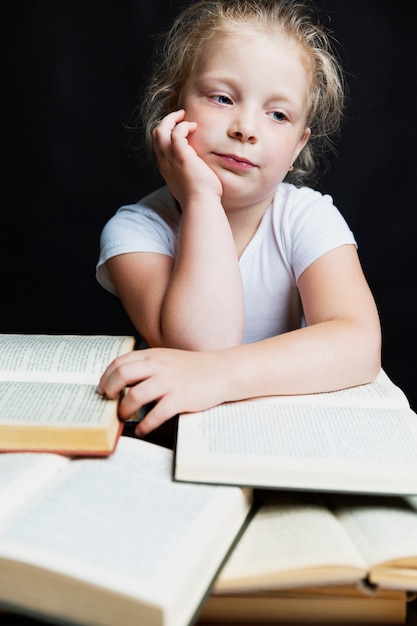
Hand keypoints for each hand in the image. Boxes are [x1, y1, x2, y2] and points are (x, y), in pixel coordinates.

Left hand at [97, 347, 226, 436]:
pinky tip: (143, 431)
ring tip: (123, 417)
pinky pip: (156, 415)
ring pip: (135, 396)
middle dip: (108, 391)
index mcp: (152, 356)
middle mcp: (158, 367)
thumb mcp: (166, 359)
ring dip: (124, 410)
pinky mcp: (180, 399)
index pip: (119, 363)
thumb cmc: (193, 368)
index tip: (102, 389)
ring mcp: (169, 382)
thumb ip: (147, 366)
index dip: (106, 377)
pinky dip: (145, 426)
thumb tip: (122, 381)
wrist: (221, 371)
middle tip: (108, 402)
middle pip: (121, 375)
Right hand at [153, 109, 222, 204]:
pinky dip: (183, 126)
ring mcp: (171, 159)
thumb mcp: (190, 185)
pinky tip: (194, 127)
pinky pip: (176, 133)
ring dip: (172, 120)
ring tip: (185, 117)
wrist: (201, 205)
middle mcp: (165, 162)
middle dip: (167, 121)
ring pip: (161, 130)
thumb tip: (199, 171)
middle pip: (156, 134)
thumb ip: (190, 175)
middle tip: (181, 116)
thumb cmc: (201, 199)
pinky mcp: (181, 157)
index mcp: (166, 168)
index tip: (180, 128)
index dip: (167, 133)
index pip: (159, 145)